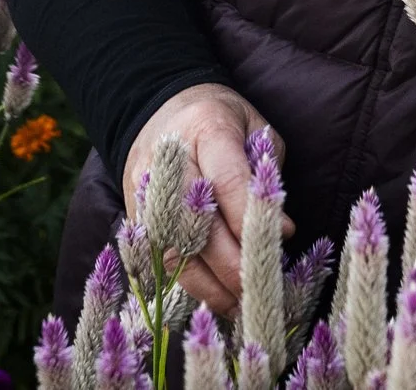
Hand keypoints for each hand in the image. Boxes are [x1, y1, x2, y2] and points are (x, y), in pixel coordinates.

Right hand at [121, 82, 292, 312]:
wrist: (157, 109)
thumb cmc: (220, 121)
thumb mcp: (254, 128)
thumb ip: (266, 175)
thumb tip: (281, 232)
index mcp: (205, 131)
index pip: (226, 181)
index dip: (251, 217)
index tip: (282, 241)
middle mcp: (168, 162)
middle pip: (196, 223)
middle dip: (230, 264)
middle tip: (259, 290)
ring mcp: (145, 191)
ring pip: (171, 249)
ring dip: (207, 285)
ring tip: (238, 306)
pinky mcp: (133, 215)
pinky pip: (157, 258)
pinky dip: (186, 284)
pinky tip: (213, 297)